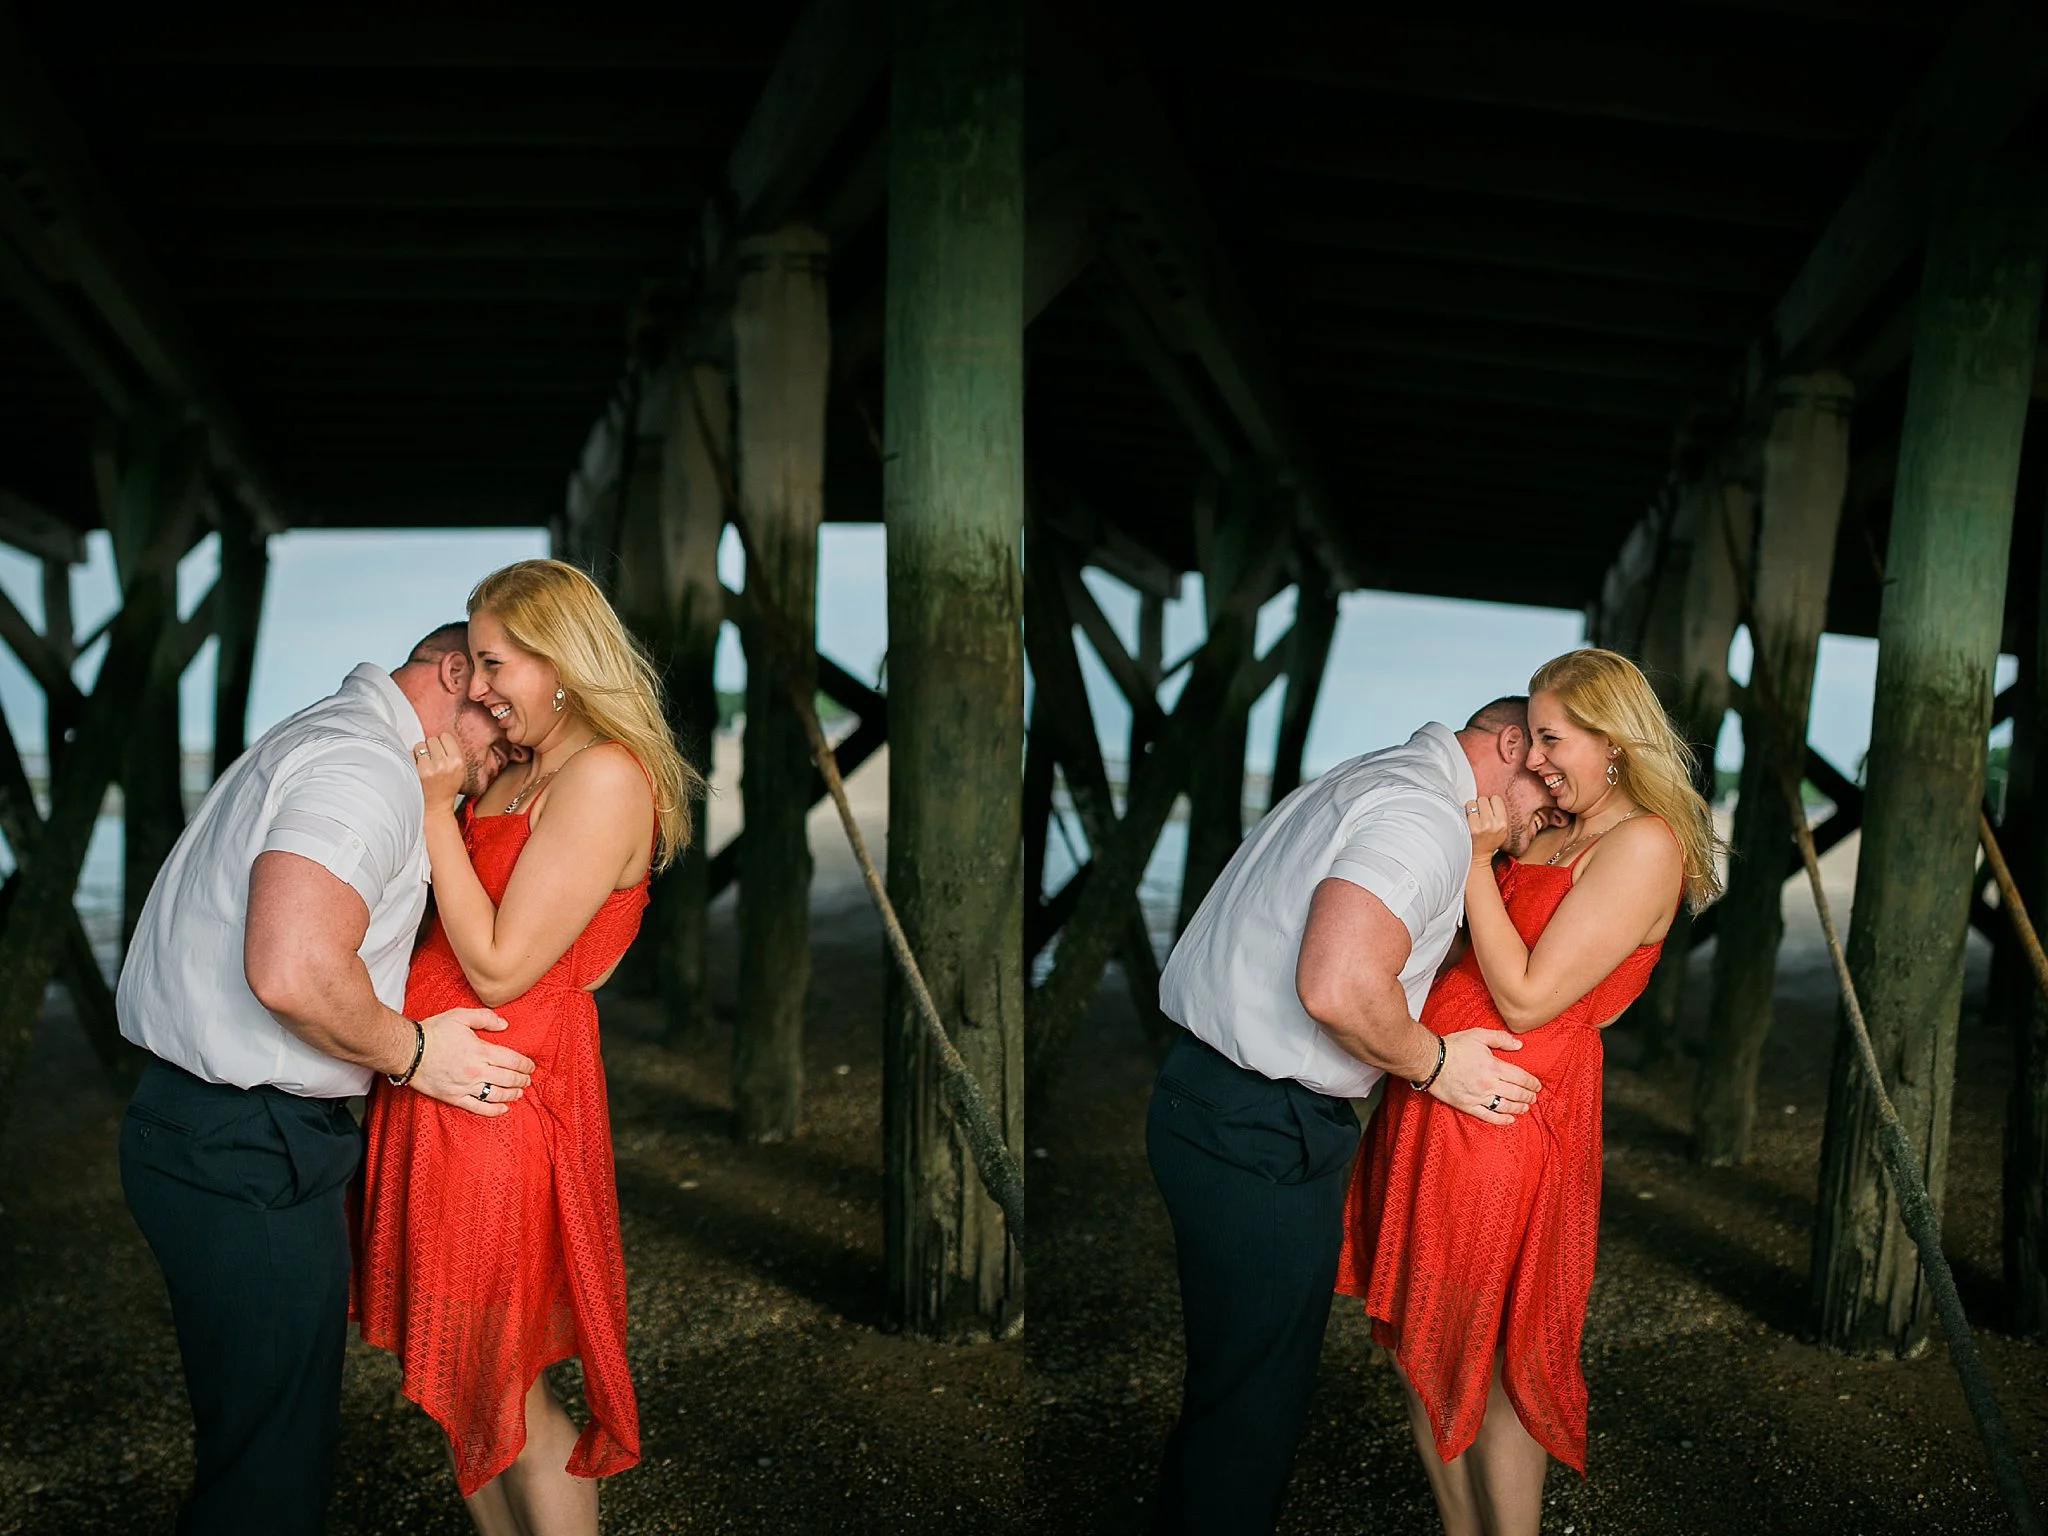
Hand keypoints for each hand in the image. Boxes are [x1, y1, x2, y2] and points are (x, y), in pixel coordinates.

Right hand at [408, 1006, 533, 1116]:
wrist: (407, 1051)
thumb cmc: (433, 1032)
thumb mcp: (460, 1016)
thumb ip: (485, 1018)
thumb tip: (505, 1024)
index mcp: (480, 1051)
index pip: (512, 1060)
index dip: (525, 1064)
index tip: (531, 1066)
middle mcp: (476, 1071)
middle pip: (508, 1079)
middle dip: (522, 1080)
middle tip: (528, 1079)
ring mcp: (465, 1086)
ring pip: (496, 1094)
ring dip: (512, 1095)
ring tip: (520, 1093)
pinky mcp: (453, 1097)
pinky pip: (477, 1107)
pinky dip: (492, 1110)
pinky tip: (503, 1109)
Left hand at [414, 732, 466, 815]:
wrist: (435, 808)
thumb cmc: (446, 789)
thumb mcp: (459, 771)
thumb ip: (452, 754)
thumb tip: (439, 736)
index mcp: (457, 762)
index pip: (445, 736)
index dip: (441, 743)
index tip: (440, 751)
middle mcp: (443, 764)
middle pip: (432, 739)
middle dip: (430, 748)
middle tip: (431, 760)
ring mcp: (428, 768)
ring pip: (419, 746)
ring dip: (419, 753)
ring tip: (423, 766)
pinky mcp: (414, 773)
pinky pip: (409, 755)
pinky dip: (410, 760)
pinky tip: (415, 770)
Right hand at [1429, 1027, 1540, 1125]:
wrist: (1430, 1060)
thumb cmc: (1453, 1046)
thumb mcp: (1478, 1035)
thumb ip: (1500, 1039)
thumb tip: (1519, 1044)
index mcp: (1494, 1067)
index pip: (1521, 1077)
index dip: (1532, 1083)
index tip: (1537, 1085)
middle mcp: (1489, 1084)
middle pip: (1516, 1094)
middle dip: (1528, 1096)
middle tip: (1534, 1097)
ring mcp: (1478, 1097)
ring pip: (1505, 1106)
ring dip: (1519, 1108)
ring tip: (1525, 1108)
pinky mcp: (1467, 1105)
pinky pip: (1488, 1116)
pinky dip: (1501, 1120)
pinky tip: (1509, 1120)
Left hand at [1464, 795, 1511, 864]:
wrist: (1478, 857)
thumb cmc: (1489, 841)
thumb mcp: (1501, 830)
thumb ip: (1499, 814)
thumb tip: (1490, 797)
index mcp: (1502, 824)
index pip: (1496, 799)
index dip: (1490, 802)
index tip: (1488, 809)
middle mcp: (1491, 824)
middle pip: (1483, 799)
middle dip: (1480, 804)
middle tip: (1479, 813)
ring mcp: (1478, 826)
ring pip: (1472, 802)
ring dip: (1471, 807)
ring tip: (1472, 817)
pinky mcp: (1467, 828)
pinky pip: (1464, 810)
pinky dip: (1464, 812)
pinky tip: (1466, 820)